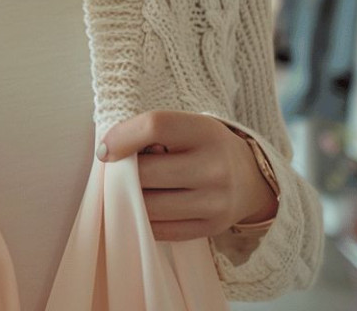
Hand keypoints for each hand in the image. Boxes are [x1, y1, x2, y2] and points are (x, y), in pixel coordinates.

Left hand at [99, 110, 277, 241]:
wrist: (251, 179)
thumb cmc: (206, 147)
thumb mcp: (190, 127)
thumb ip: (155, 134)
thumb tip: (111, 154)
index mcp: (206, 131)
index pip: (154, 126)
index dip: (122, 136)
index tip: (105, 149)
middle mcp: (214, 167)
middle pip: (147, 172)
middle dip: (125, 173)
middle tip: (122, 172)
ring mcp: (214, 201)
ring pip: (149, 206)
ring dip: (131, 199)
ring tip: (135, 189)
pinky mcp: (210, 228)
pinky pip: (160, 230)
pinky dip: (145, 219)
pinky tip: (147, 207)